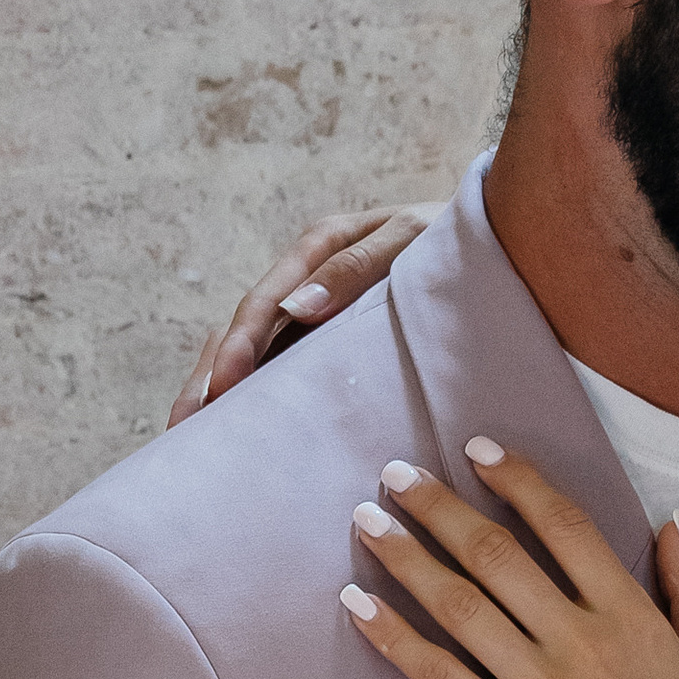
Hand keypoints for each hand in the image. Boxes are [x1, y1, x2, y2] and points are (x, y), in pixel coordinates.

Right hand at [168, 205, 437, 425]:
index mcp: (320, 247)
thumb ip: (358, 266)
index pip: (264, 302)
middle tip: (181, 430)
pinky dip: (254, 397)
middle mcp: (307, 278)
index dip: (237, 347)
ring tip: (189, 442)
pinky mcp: (328, 338)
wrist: (497, 238)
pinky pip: (282, 366)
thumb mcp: (413, 237)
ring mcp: (314, 310)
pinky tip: (234, 434)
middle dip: (208, 380)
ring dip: (219, 393)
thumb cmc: (456, 237)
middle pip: (243, 331)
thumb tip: (297, 304)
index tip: (221, 389)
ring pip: (253, 352)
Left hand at [341, 446, 678, 678]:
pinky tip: (357, 606)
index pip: (566, 527)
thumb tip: (670, 523)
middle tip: (396, 474)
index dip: (518, 481)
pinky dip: (394, 638)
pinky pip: (439, 677)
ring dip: (405, 557)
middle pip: (497, 555)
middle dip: (440, 507)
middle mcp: (582, 643)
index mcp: (636, 618)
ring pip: (460, 606)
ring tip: (366, 523)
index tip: (478, 450)